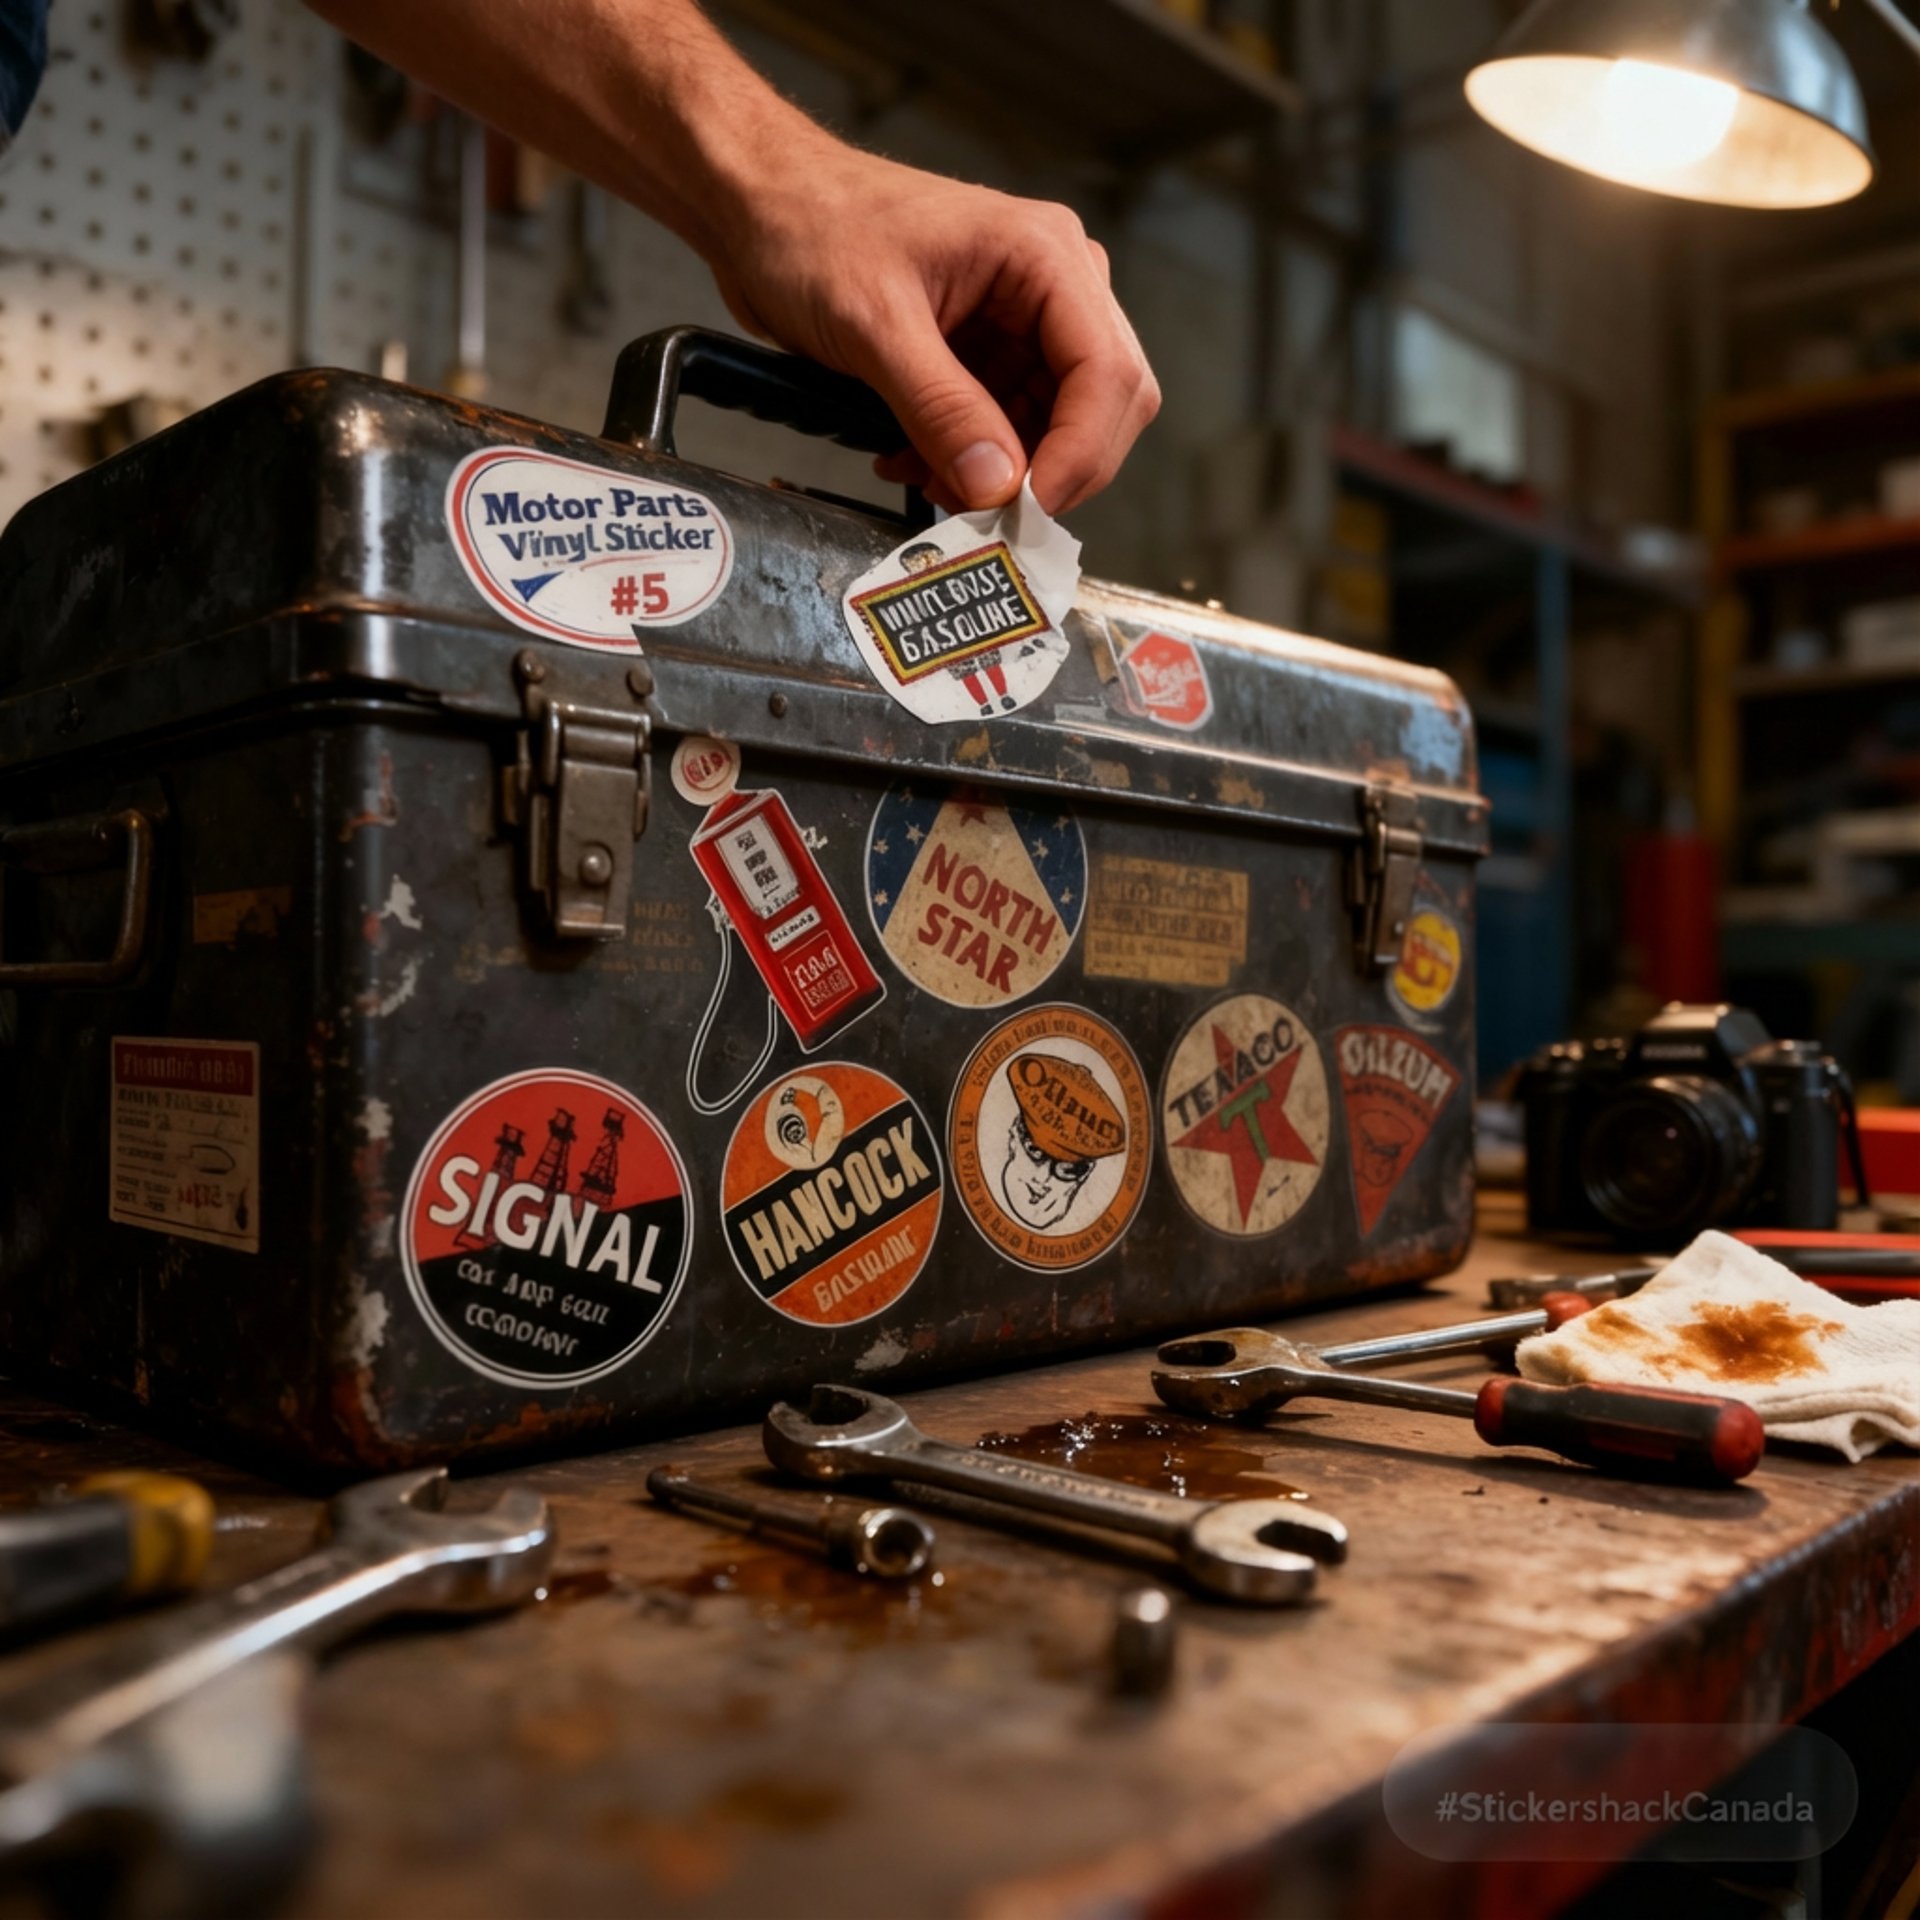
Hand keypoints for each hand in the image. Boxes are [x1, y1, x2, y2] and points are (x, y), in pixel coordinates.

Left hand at [705, 136, 1159, 515]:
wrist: (760, 207)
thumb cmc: (811, 227)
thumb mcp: (875, 325)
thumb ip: (941, 408)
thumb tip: (997, 486)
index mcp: (1044, 255)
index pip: (1108, 372)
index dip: (1080, 453)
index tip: (1028, 508)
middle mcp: (1051, 285)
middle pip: (1101, 405)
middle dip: (1046, 470)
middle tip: (985, 513)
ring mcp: (1022, 322)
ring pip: (1056, 427)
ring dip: (1001, 474)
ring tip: (928, 478)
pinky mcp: (989, 353)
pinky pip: (1009, 428)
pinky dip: (972, 461)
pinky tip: (915, 460)